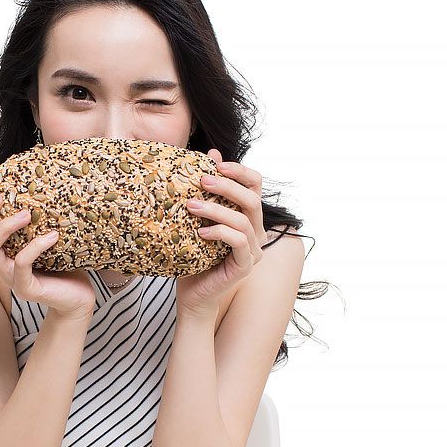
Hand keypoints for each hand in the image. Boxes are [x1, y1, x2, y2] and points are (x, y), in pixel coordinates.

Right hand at [0, 185, 95, 320]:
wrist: (78, 298)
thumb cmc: (63, 265)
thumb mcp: (44, 235)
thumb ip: (34, 217)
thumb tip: (38, 182)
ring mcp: (9, 278)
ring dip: (4, 227)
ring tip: (27, 213)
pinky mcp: (26, 288)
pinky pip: (21, 264)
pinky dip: (35, 247)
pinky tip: (53, 235)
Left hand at [175, 148, 266, 316]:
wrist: (191, 295)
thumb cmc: (192, 255)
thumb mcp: (195, 217)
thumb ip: (206, 189)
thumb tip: (211, 152)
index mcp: (247, 216)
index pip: (255, 185)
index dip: (240, 171)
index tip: (216, 163)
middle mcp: (256, 232)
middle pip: (252, 199)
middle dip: (227, 186)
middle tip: (201, 180)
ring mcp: (254, 250)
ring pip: (243, 219)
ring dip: (216, 209)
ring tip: (190, 206)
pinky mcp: (245, 266)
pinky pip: (238, 242)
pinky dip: (219, 232)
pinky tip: (199, 232)